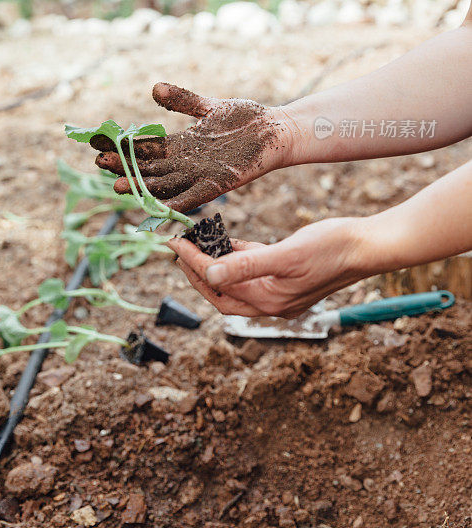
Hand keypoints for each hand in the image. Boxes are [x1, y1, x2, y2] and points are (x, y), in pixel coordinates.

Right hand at [92, 82, 295, 212]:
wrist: (277, 129)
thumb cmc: (247, 119)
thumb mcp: (209, 106)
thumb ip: (182, 100)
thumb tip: (153, 88)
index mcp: (184, 144)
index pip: (147, 148)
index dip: (124, 147)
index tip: (99, 143)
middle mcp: (189, 162)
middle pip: (150, 168)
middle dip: (125, 167)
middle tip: (100, 164)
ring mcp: (203, 174)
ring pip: (165, 184)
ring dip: (142, 187)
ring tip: (117, 186)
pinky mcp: (220, 183)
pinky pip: (194, 196)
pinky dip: (176, 202)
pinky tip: (157, 206)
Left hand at [168, 217, 373, 317]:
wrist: (368, 246)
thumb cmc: (332, 249)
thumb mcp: (286, 255)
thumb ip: (246, 265)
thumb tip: (209, 274)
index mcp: (268, 301)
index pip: (217, 286)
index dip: (192, 265)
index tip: (174, 243)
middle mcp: (270, 301)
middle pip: (221, 291)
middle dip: (195, 270)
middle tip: (178, 246)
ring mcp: (279, 289)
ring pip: (235, 280)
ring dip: (215, 262)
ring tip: (195, 241)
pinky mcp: (287, 275)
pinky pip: (253, 269)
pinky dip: (237, 256)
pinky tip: (227, 241)